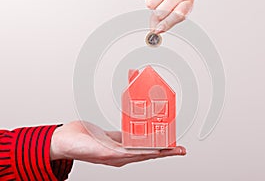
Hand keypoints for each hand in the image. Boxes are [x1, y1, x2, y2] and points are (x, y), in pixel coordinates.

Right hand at [50, 121, 185, 166]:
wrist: (63, 139)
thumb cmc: (75, 146)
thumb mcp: (95, 149)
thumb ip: (112, 151)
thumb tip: (128, 154)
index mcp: (119, 157)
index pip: (146, 155)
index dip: (162, 152)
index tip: (176, 150)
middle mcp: (121, 153)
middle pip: (148, 151)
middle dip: (165, 149)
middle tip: (180, 147)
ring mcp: (117, 145)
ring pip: (141, 142)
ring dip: (154, 140)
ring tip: (166, 137)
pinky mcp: (112, 137)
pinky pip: (129, 134)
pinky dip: (140, 131)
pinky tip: (146, 129)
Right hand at [141, 0, 194, 33]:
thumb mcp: (174, 12)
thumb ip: (166, 23)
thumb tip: (155, 30)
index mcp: (187, 2)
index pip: (178, 15)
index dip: (166, 24)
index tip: (158, 30)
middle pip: (159, 13)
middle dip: (157, 13)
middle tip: (161, 6)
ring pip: (150, 4)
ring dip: (152, 3)